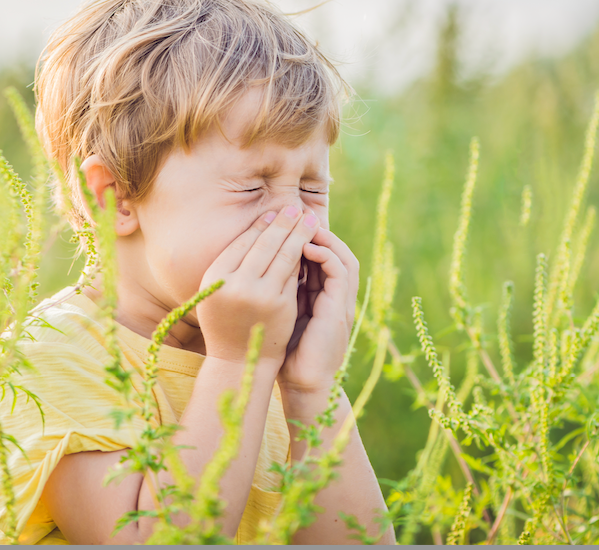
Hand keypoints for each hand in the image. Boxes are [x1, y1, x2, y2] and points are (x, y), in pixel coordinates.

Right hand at [197, 206, 321, 364]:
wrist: (237, 361)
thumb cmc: (225, 322)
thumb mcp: (216, 292)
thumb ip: (231, 265)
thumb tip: (258, 228)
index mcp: (214, 277)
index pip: (242, 242)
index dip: (260, 225)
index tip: (273, 212)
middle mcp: (236, 284)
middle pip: (264, 244)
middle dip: (283, 223)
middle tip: (295, 207)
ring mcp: (260, 295)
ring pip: (284, 256)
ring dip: (298, 234)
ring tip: (308, 219)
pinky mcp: (281, 305)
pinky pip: (294, 274)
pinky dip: (303, 257)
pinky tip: (310, 244)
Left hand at [277, 227, 359, 395]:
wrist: (302, 384)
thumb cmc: (285, 352)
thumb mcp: (281, 313)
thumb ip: (279, 291)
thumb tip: (256, 266)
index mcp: (323, 296)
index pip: (321, 256)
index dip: (305, 237)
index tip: (283, 222)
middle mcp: (336, 296)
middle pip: (336, 251)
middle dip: (316, 231)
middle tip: (295, 214)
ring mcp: (341, 302)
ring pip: (343, 257)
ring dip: (324, 238)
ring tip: (302, 225)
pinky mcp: (340, 310)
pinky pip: (340, 272)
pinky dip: (325, 256)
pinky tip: (305, 248)